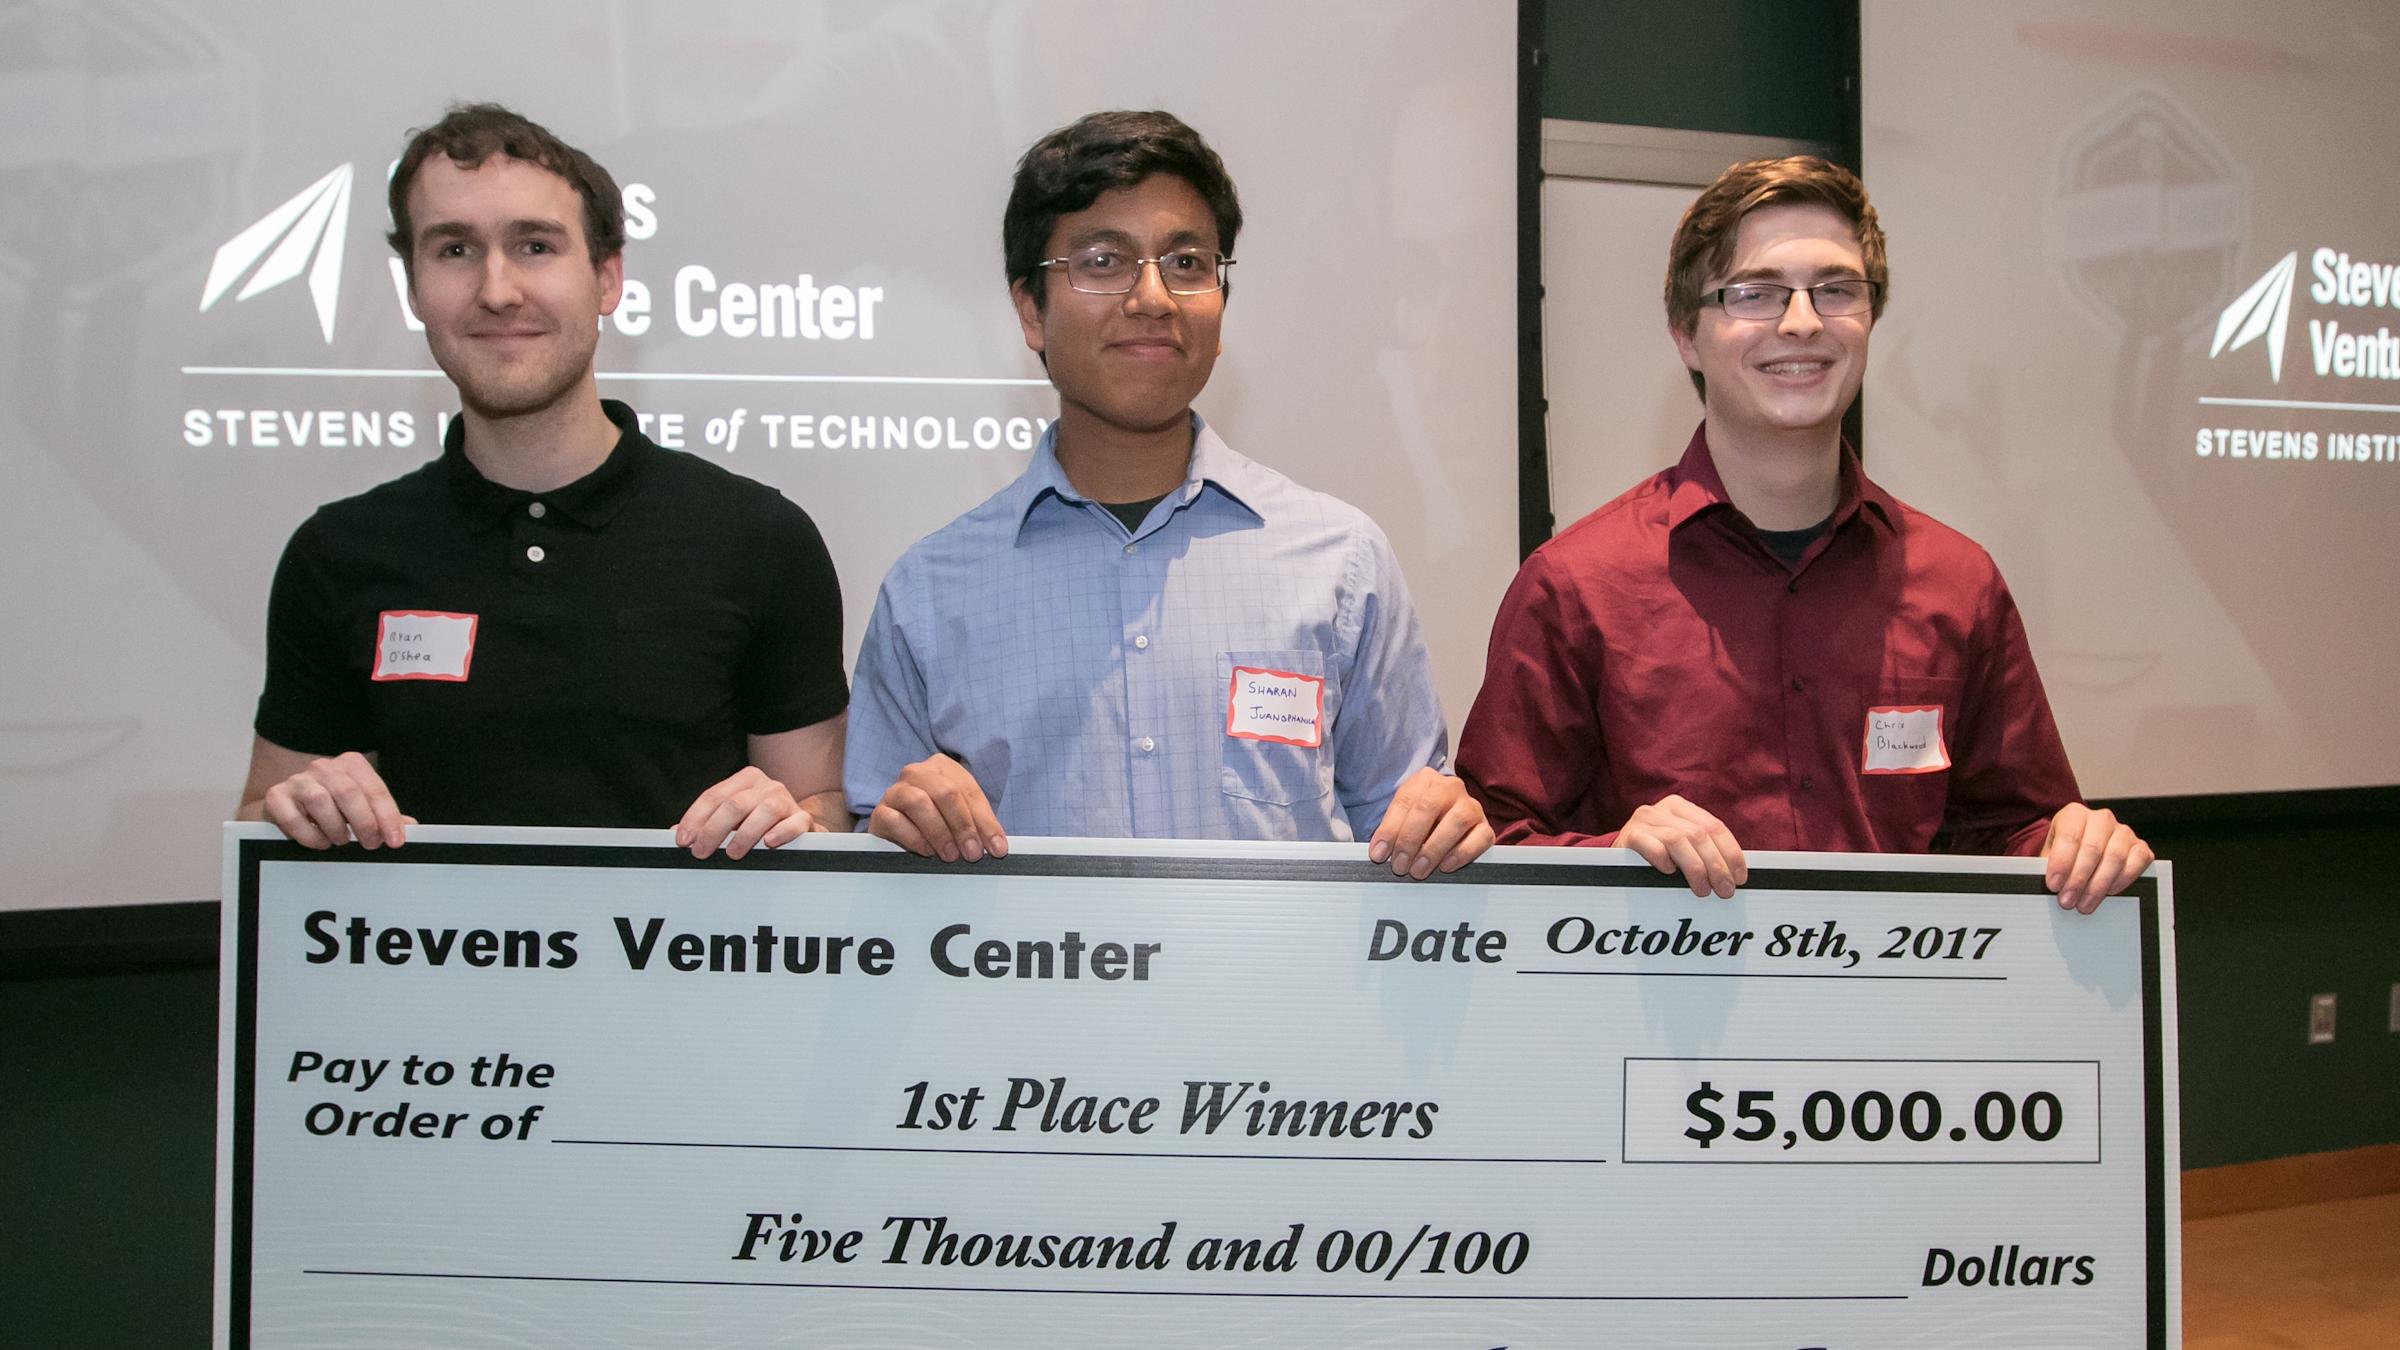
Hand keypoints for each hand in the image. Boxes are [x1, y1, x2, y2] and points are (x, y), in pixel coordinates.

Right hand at [261, 752, 412, 849]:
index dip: (388, 817)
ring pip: (320, 801)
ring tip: (341, 841)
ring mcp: (298, 780)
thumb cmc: (332, 808)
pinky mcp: (276, 797)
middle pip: (349, 792)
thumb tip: (409, 828)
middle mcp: (324, 767)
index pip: (374, 789)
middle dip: (364, 822)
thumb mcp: (361, 808)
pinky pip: (293, 817)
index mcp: (351, 765)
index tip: (396, 840)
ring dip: (335, 828)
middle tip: (370, 844)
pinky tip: (320, 842)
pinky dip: (310, 835)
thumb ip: (383, 816)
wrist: (288, 809)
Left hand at [676, 766, 814, 858]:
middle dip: (713, 830)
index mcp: (745, 780)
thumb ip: (706, 823)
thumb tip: (677, 832)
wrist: (797, 827)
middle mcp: (766, 786)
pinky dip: (781, 832)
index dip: (695, 819)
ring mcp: (786, 800)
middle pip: (735, 804)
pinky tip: (768, 843)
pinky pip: (794, 822)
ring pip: (764, 810)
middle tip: (701, 852)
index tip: (683, 840)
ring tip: (732, 853)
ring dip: (745, 834)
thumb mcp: (731, 819)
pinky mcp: (803, 819)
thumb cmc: (758, 822)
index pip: (713, 796)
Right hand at [869, 754, 1007, 861]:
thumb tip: (997, 847)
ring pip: (919, 803)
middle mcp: (917, 773)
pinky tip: (927, 851)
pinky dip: (914, 838)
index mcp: (942, 767)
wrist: (898, 825)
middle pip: (946, 793)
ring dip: (939, 832)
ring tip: (950, 854)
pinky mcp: (880, 812)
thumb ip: (978, 825)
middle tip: (972, 853)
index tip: (997, 848)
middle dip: (963, 826)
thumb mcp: (961, 816)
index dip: (986, 822)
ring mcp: (896, 790)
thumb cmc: (935, 818)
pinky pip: (895, 821)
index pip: (969, 792)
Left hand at [1368, 768, 1494, 877]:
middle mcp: (1450, 787)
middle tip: (1400, 865)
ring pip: (1457, 822)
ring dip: (1434, 849)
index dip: (1389, 829)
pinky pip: (1479, 839)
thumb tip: (1380, 853)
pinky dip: (1460, 854)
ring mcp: (1471, 806)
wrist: (1448, 821)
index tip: (1379, 854)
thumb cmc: (1420, 820)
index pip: (1405, 800)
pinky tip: (1444, 866)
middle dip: (1410, 840)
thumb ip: (1391, 831)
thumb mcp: (1402, 817)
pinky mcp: (1486, 827)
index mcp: (1425, 780)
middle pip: (1430, 807)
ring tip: (1419, 870)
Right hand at [1617, 795, 1745, 897]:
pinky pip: (1652, 846)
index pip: (1715, 826)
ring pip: (1679, 840)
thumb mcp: (1683, 847)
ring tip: (1702, 890)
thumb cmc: (1655, 856)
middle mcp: (1662, 809)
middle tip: (1724, 890)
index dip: (1731, 853)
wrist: (1614, 860)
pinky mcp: (1629, 836)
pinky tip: (1670, 874)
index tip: (1739, 877)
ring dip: (1696, 869)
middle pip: (1699, 835)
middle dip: (1717, 866)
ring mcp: (1644, 821)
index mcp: (1681, 807)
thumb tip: (1735, 874)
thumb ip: (1704, 850)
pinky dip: (1665, 861)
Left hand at [2040, 803, 2152, 914]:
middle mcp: (2101, 819)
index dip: (2061, 863)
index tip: (2054, 885)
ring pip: (2115, 857)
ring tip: (2084, 904)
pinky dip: (2123, 880)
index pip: (2070, 836)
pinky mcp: (2140, 847)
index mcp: (2074, 814)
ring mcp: (2124, 832)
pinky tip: (2109, 892)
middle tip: (2068, 901)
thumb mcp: (2049, 856)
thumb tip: (2049, 888)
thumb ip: (2047, 868)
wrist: (2081, 853)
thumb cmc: (2064, 854)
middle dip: (2078, 879)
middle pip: (2092, 848)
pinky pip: (2137, 862)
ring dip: (2098, 885)